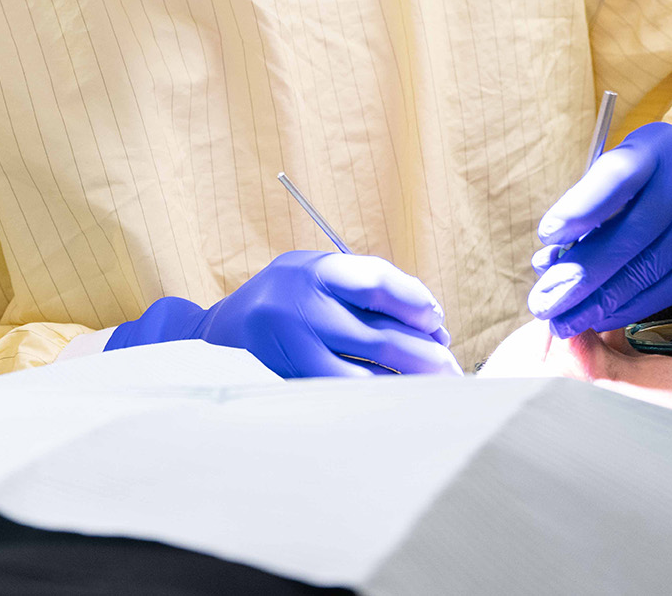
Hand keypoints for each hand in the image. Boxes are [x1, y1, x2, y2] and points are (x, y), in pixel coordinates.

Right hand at [108, 250, 461, 378]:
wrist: (219, 332)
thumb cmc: (285, 296)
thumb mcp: (315, 271)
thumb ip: (363, 282)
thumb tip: (430, 320)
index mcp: (311, 271)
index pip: (375, 282)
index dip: (414, 300)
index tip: (437, 317)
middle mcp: (297, 309)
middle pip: (378, 337)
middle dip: (424, 355)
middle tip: (452, 366)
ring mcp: (289, 351)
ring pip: (363, 377)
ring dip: (405, 385)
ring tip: (436, 388)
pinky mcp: (285, 383)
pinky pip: (341, 396)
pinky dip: (374, 400)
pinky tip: (396, 399)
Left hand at [525, 113, 671, 337]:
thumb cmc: (658, 178)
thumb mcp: (628, 172)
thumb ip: (591, 208)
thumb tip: (548, 261)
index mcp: (656, 148)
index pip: (618, 175)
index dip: (583, 206)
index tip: (547, 235)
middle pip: (633, 233)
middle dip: (583, 274)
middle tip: (544, 305)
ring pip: (653, 267)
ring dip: (603, 301)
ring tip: (566, 322)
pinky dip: (636, 306)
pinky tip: (606, 318)